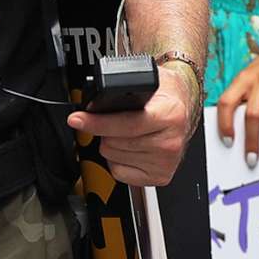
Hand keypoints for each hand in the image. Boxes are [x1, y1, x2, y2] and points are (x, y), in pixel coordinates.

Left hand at [75, 60, 199, 187]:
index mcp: (170, 114)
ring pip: (113, 157)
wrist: (181, 106)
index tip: (77, 119)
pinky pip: (120, 172)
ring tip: (124, 133)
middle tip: (111, 121)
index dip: (97, 122)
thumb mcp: (148, 81)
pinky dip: (117, 161)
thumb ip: (123, 90)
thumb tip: (93, 102)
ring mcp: (166, 162)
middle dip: (104, 131)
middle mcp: (170, 141)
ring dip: (111, 145)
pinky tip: (129, 148)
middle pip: (115, 143)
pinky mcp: (160, 176)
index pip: (126, 124)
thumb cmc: (163, 95)